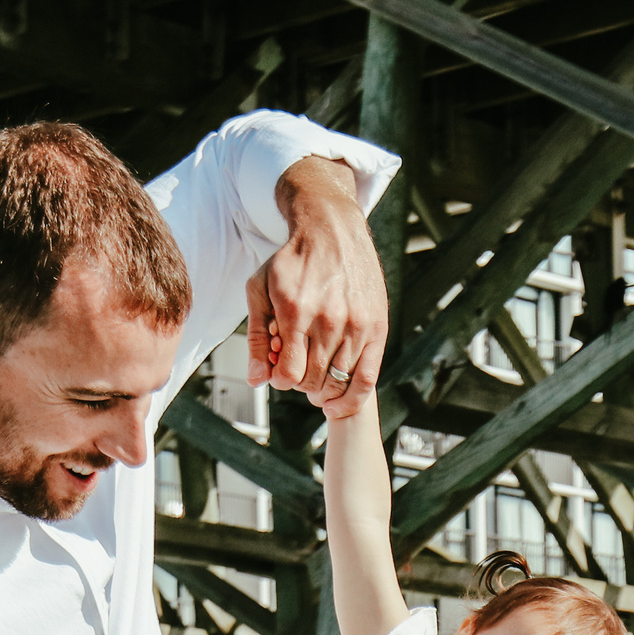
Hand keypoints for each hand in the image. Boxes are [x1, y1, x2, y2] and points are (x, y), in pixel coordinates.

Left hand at [250, 157, 386, 417]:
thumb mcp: (261, 289)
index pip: (289, 373)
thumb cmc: (292, 261)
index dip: (281, 380)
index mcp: (296, 311)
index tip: (280, 373)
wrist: (331, 229)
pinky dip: (351, 398)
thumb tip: (256, 381)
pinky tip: (338, 405)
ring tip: (317, 388)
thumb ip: (257, 337)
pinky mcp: (377, 328)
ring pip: (338, 383)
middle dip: (301, 384)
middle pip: (313, 381)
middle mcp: (328, 320)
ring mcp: (356, 325)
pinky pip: (367, 378)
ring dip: (324, 393)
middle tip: (299, 374)